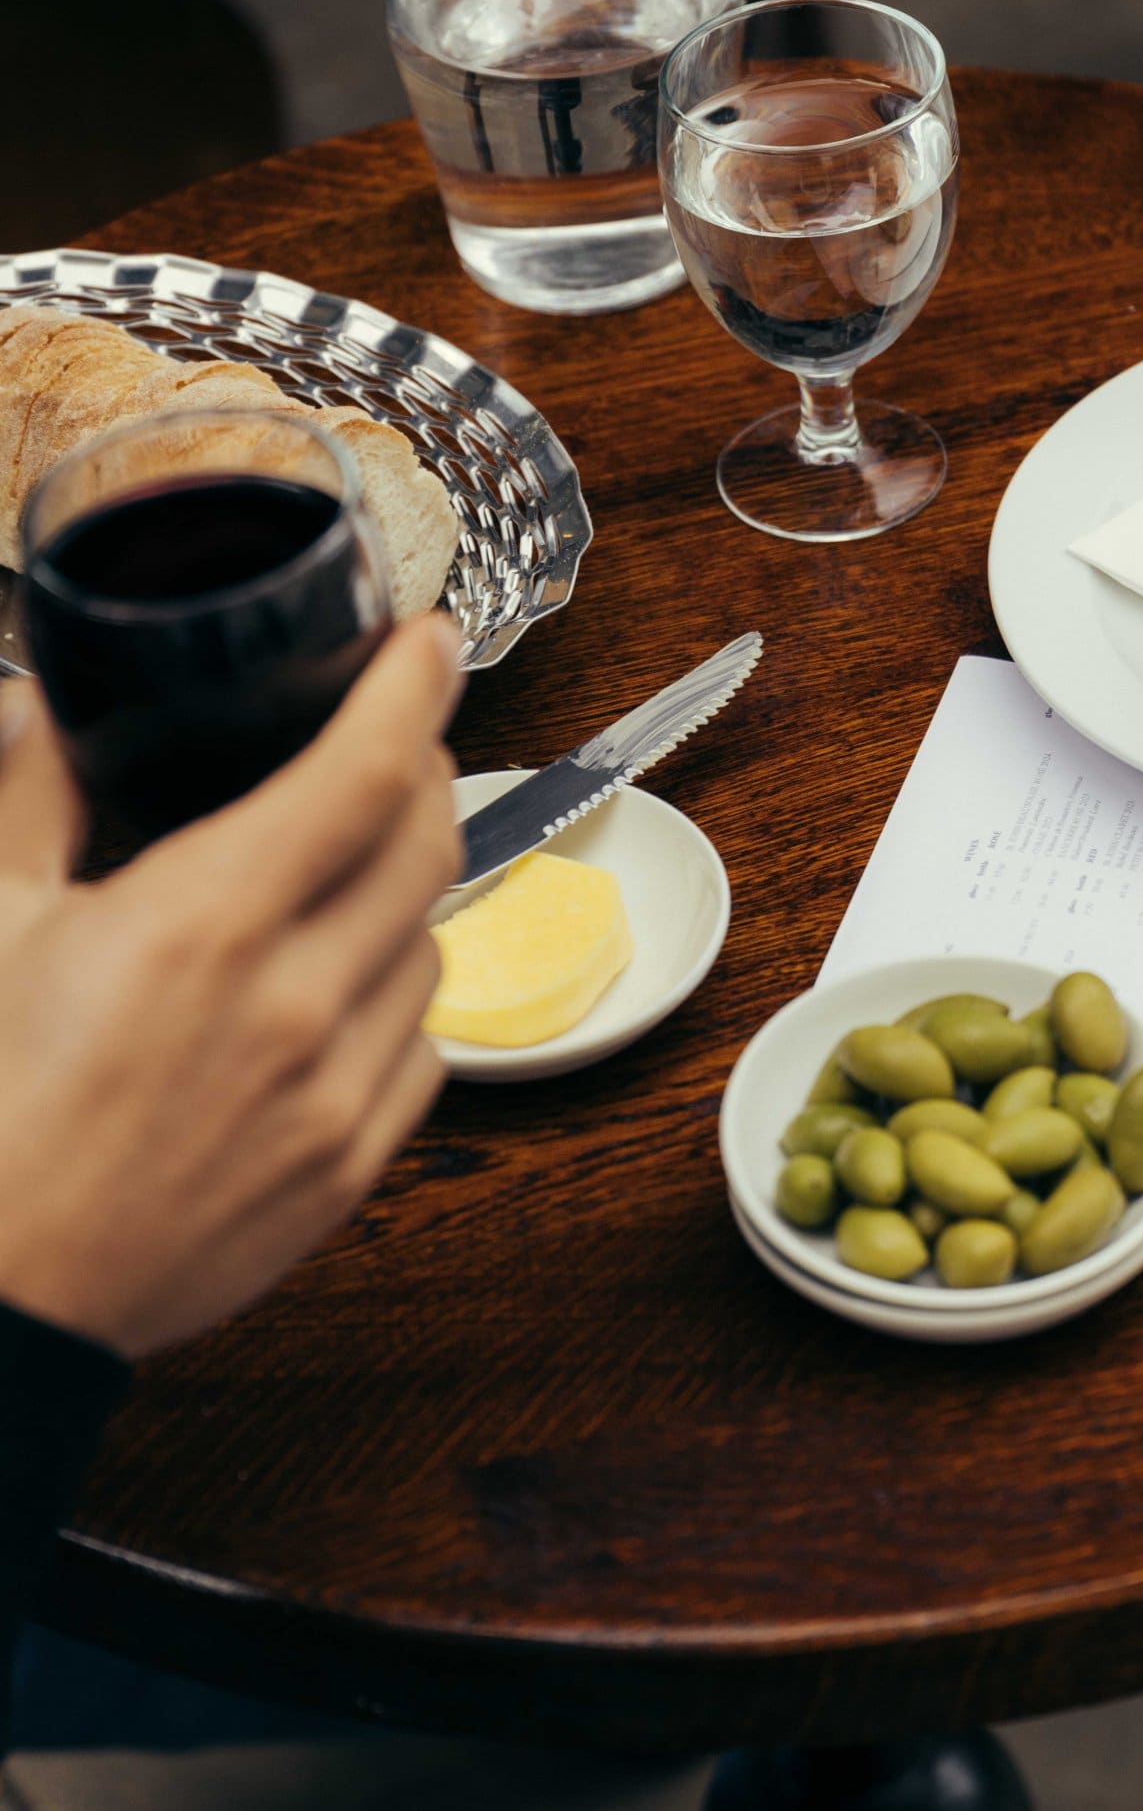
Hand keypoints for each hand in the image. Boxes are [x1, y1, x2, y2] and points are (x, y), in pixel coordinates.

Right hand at [0, 616, 463, 1357]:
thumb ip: (20, 802)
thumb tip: (25, 709)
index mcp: (202, 923)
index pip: (362, 773)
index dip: (412, 688)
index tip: (430, 642)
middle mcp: (293, 1002)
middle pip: (426, 845)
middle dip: (420, 772)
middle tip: (388, 745)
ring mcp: (334, 1093)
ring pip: (433, 946)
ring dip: (406, 891)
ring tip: (345, 875)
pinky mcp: (349, 1169)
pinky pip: (425, 1049)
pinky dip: (399, 998)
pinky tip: (342, 991)